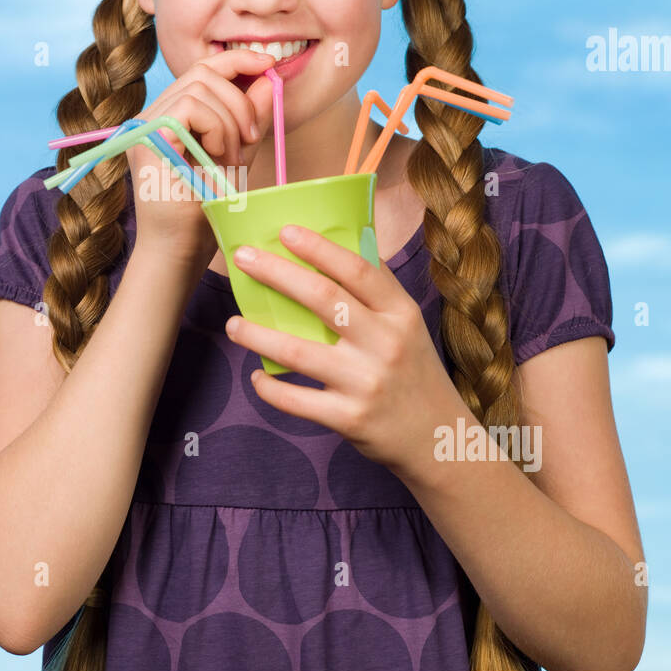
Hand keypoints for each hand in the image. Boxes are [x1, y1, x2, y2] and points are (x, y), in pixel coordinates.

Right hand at [127, 49, 278, 267]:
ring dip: (230, 121)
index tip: (269, 65)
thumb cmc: (207, 210)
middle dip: (240, 100)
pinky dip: (216, 128)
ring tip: (233, 157)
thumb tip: (269, 78)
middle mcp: (153, 114)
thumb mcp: (239, 156)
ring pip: (200, 87)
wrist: (182, 249)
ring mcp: (145, 124)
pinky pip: (190, 107)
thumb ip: (251, 119)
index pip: (204, 69)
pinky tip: (218, 156)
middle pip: (204, 71)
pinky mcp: (145, 136)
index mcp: (173, 115)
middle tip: (252, 137)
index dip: (237, 59)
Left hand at [223, 223, 455, 472]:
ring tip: (233, 324)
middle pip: (323, 298)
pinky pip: (296, 400)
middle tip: (243, 258)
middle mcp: (385, 343)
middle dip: (276, 273)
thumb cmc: (413, 372)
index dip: (319, 248)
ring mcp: (366, 382)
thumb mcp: (408, 326)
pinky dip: (270, 388)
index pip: (358, 269)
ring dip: (258, 335)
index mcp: (400, 313)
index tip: (286, 232)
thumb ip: (377, 290)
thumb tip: (339, 245)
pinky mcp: (349, 418)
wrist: (438, 438)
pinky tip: (257, 376)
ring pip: (298, 352)